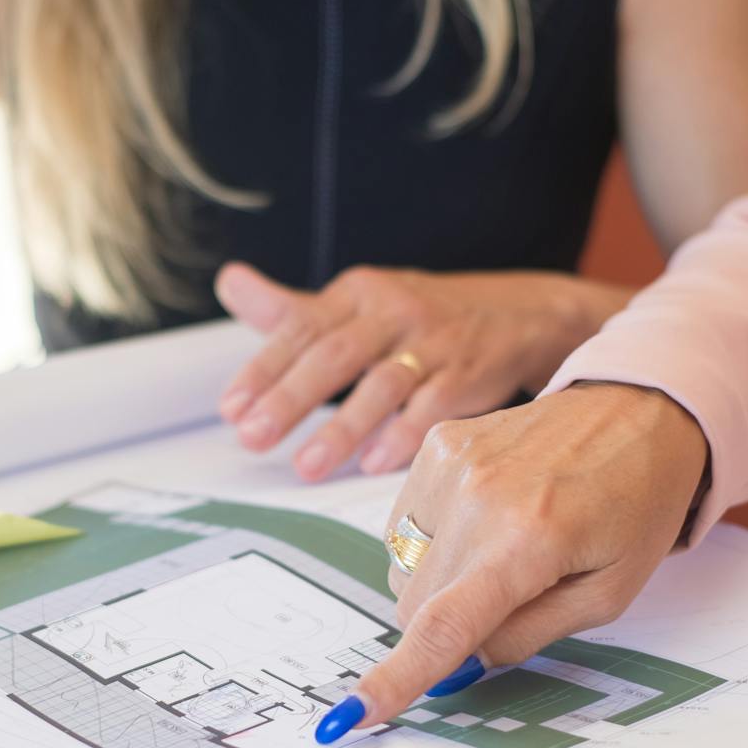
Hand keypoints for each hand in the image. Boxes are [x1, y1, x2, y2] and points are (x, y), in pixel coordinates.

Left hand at [214, 261, 626, 481]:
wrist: (519, 315)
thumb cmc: (416, 319)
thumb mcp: (356, 303)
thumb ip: (292, 308)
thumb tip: (228, 280)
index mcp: (357, 294)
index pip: (301, 328)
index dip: (264, 368)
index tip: (232, 409)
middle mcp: (393, 311)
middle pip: (335, 355)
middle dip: (291, 399)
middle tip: (252, 437)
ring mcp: (434, 343)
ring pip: (383, 385)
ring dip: (343, 428)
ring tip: (307, 467)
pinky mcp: (469, 374)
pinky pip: (433, 407)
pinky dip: (404, 435)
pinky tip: (375, 463)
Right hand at [315, 383, 709, 738]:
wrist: (640, 410)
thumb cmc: (634, 506)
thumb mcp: (606, 595)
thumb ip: (527, 634)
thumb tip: (459, 663)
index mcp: (531, 538)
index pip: (446, 625)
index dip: (398, 678)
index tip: (355, 714)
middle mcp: (479, 494)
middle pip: (415, 606)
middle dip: (448, 624)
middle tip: (509, 598)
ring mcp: (450, 462)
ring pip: (403, 570)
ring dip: (440, 580)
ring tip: (504, 547)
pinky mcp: (437, 443)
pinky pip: (405, 525)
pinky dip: (437, 538)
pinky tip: (487, 516)